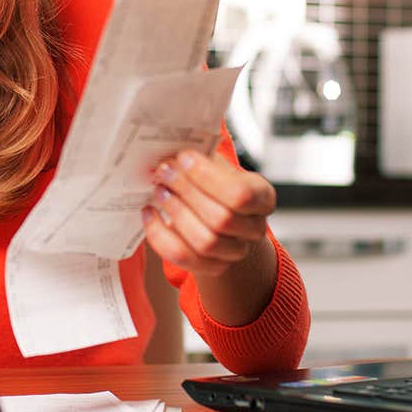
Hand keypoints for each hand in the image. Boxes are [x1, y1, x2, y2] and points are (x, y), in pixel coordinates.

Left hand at [142, 149, 276, 277]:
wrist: (224, 222)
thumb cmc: (220, 187)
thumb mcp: (220, 167)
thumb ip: (204, 157)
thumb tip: (173, 144)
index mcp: (263, 198)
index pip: (240, 194)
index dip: (207, 176)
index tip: (183, 157)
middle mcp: (254, 229)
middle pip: (221, 219)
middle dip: (186, 192)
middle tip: (164, 172)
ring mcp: (235, 252)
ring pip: (205, 241)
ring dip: (176, 213)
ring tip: (159, 191)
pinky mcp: (212, 267)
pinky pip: (184, 256)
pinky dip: (160, 235)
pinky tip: (149, 214)